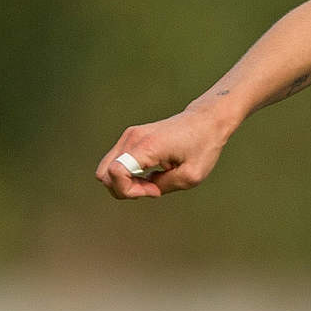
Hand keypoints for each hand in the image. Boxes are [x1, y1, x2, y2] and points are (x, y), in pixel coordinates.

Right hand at [94, 108, 229, 198]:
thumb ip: (162, 186)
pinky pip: (116, 163)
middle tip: (153, 187)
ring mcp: (129, 136)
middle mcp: (133, 138)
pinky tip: (149, 175)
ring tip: (152, 181)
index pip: (115, 172)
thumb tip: (142, 188)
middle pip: (104, 174)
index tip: (154, 190)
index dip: (129, 190)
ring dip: (125, 183)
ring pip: (106, 170)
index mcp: (147, 146)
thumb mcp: (191, 176)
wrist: (206, 120)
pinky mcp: (131, 138)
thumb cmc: (203, 146)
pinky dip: (127, 175)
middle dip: (125, 189)